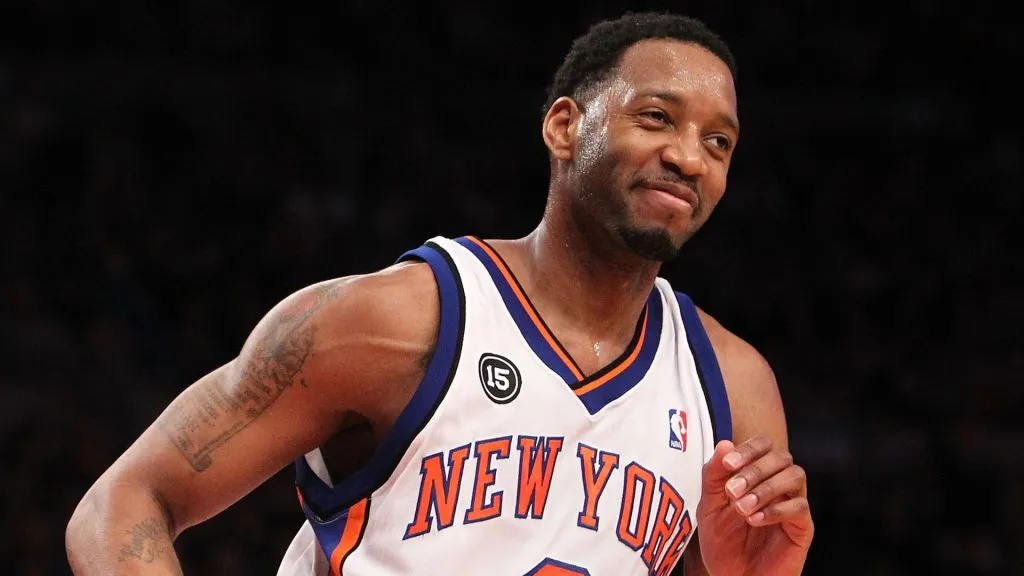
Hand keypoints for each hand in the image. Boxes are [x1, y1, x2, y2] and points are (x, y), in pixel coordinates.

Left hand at [696, 436, 812, 575]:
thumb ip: (713, 476)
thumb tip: (725, 444)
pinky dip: (776, 510)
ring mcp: (792, 504)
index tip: (728, 464)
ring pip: (796, 475)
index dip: (748, 449)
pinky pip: (800, 507)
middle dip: (754, 469)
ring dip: (766, 488)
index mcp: (757, 473)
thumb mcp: (709, 507)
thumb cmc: (722, 542)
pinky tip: (755, 520)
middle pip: (781, 456)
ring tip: (742, 509)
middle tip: (732, 491)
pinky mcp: (802, 527)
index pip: (763, 444)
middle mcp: (778, 484)